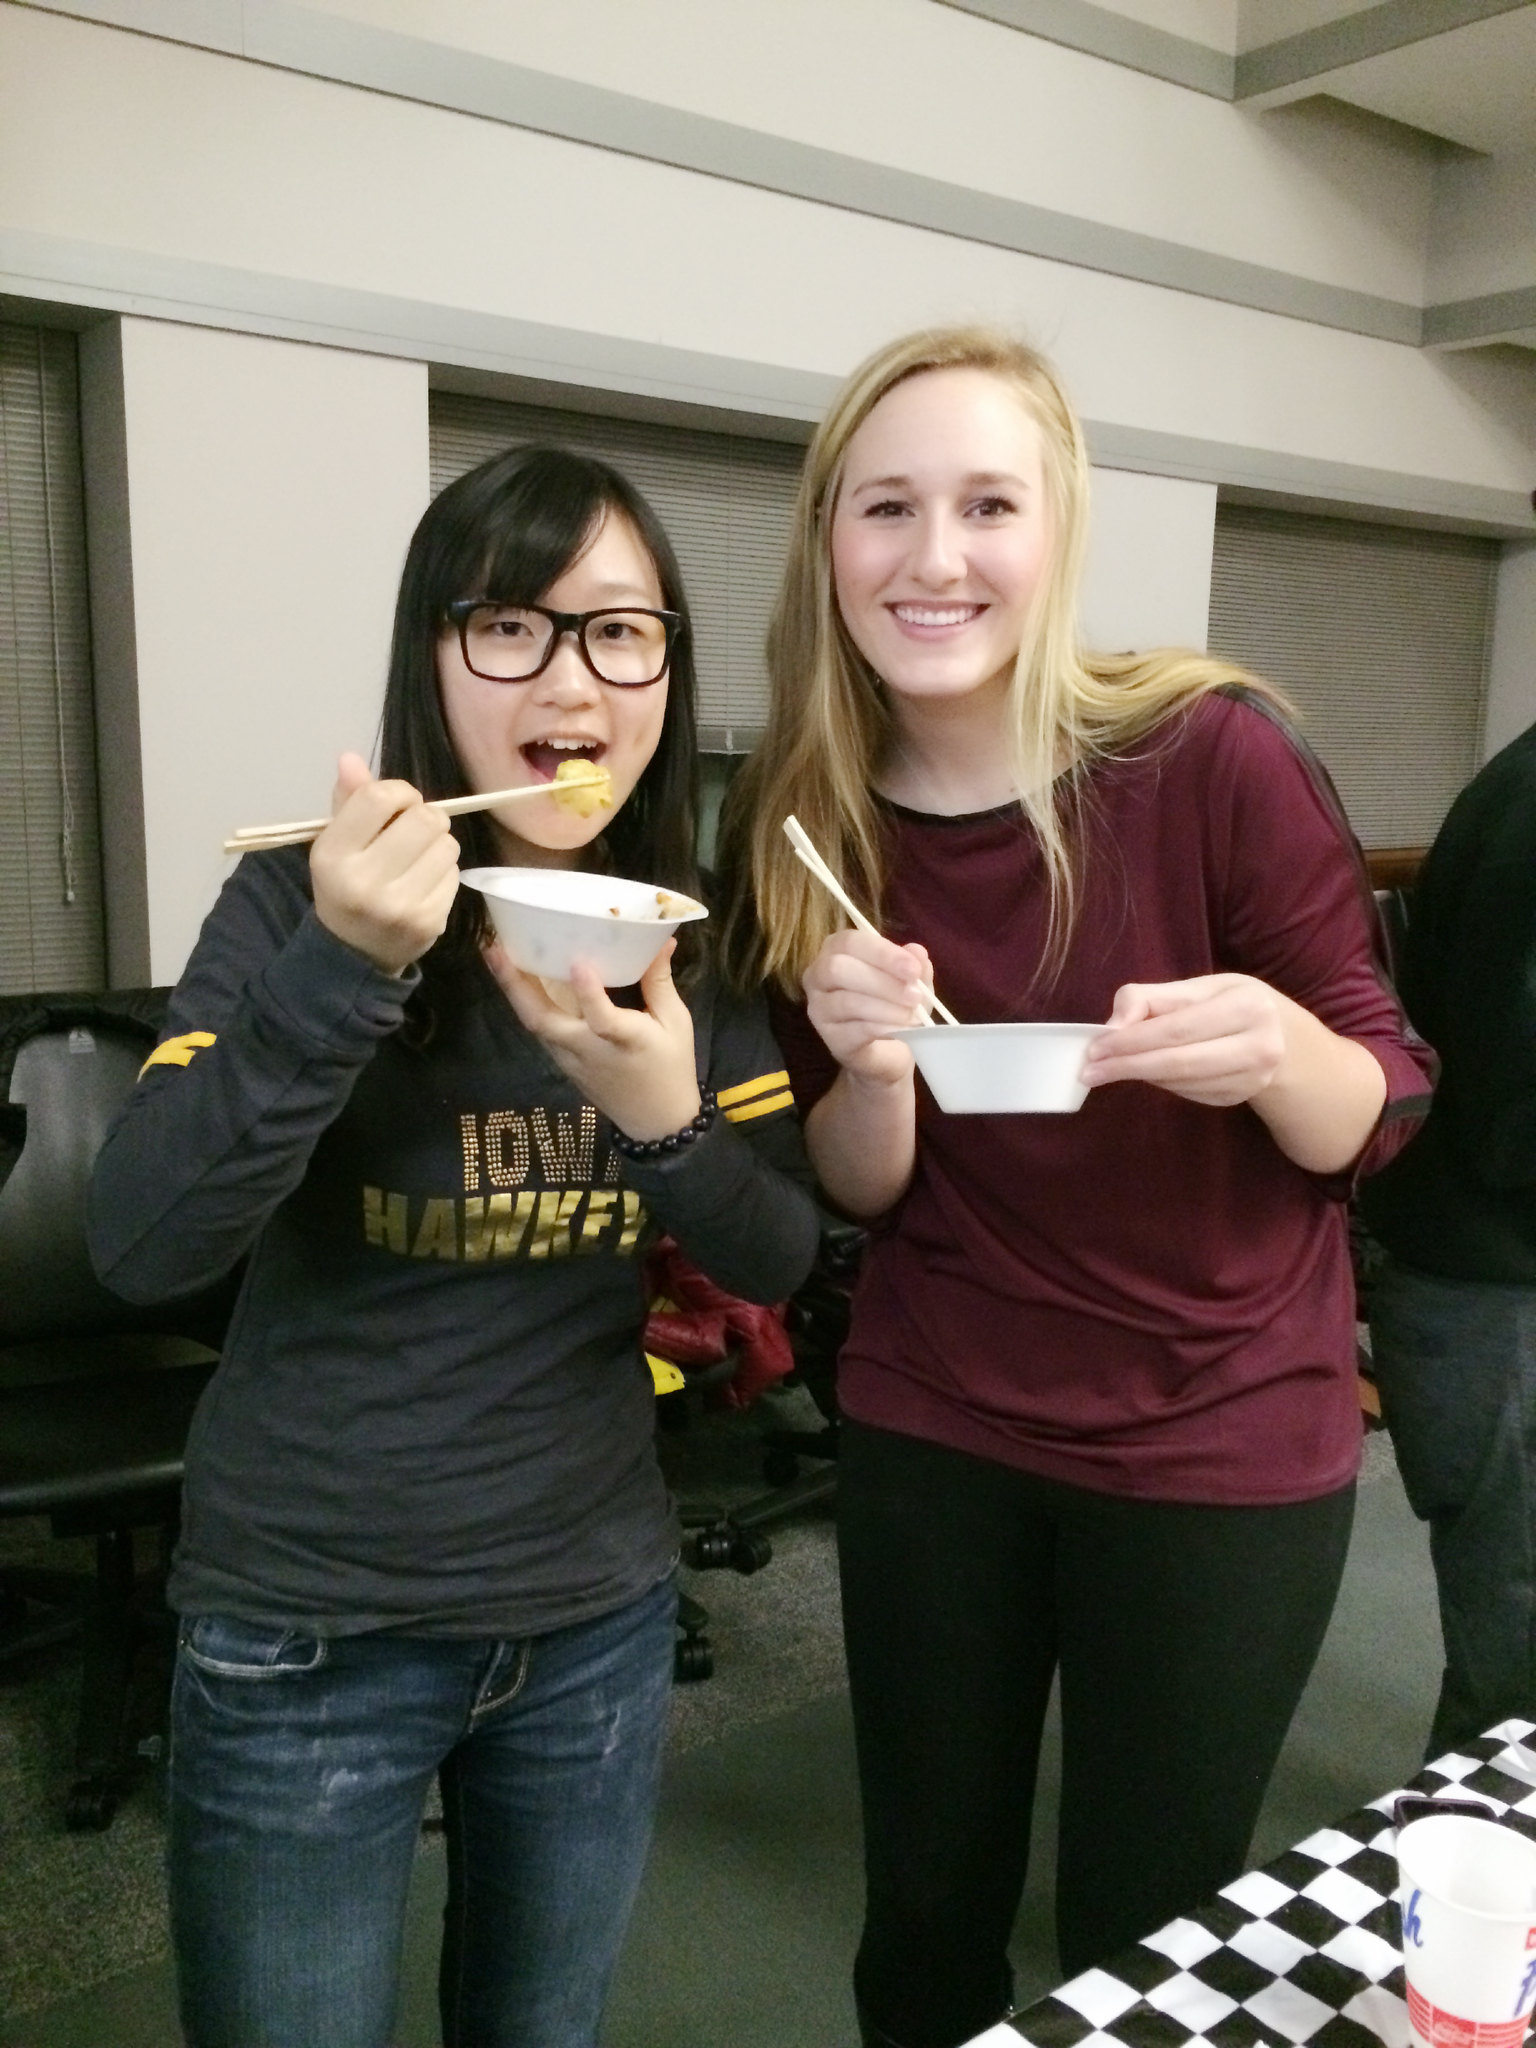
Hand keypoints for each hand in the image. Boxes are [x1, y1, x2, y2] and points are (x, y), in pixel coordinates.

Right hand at [310, 754, 459, 974]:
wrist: (355, 952)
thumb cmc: (346, 885)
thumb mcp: (335, 843)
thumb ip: (348, 800)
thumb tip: (351, 757)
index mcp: (333, 855)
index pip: (380, 797)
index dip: (400, 791)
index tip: (398, 803)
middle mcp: (364, 881)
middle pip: (425, 818)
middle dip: (426, 815)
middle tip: (414, 828)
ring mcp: (400, 906)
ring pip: (447, 844)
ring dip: (438, 843)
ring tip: (417, 857)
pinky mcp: (429, 922)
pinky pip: (455, 873)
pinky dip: (444, 870)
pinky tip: (423, 882)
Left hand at [486, 938, 701, 1140]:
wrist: (656, 1121)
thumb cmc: (671, 1068)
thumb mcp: (675, 1023)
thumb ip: (660, 981)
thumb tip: (661, 939)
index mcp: (625, 1041)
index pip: (602, 1020)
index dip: (590, 993)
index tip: (579, 964)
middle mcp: (588, 1050)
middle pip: (542, 1020)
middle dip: (515, 985)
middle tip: (495, 948)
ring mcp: (570, 1059)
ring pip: (534, 1024)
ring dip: (512, 990)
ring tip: (496, 953)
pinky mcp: (563, 1062)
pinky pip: (540, 1028)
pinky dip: (526, 1001)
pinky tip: (517, 977)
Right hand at [802, 929, 935, 1088]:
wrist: (888, 1050)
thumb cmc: (894, 1004)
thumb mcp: (911, 980)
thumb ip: (914, 964)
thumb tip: (916, 952)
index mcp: (836, 950)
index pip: (850, 942)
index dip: (883, 953)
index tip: (913, 969)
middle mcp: (818, 975)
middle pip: (838, 969)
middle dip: (882, 981)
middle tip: (914, 995)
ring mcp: (818, 1009)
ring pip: (846, 1002)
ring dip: (885, 1008)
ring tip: (912, 1016)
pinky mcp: (828, 1038)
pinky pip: (852, 1030)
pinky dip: (881, 1028)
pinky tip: (900, 1030)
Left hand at [1082, 973, 1290, 1106]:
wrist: (1290, 1043)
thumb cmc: (1236, 1006)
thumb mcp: (1201, 988)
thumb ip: (1152, 998)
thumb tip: (1112, 1025)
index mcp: (1247, 1007)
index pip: (1177, 1028)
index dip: (1133, 1040)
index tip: (1095, 1047)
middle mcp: (1257, 1046)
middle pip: (1178, 1062)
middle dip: (1127, 1065)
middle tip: (1089, 1071)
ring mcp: (1252, 1079)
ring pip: (1180, 1082)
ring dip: (1140, 1076)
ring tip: (1109, 1069)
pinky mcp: (1238, 1098)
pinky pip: (1187, 1094)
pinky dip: (1160, 1084)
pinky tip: (1148, 1072)